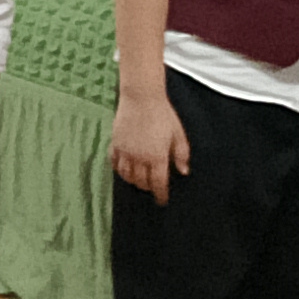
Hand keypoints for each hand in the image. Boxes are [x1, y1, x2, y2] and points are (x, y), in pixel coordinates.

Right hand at [111, 89, 189, 203]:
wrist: (141, 97)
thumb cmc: (163, 114)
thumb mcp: (178, 135)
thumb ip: (182, 155)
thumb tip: (183, 172)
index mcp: (157, 157)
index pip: (158, 183)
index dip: (160, 194)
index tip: (162, 200)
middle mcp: (139, 157)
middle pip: (141, 181)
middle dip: (147, 187)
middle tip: (152, 187)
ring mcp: (125, 151)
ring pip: (126, 175)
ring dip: (133, 180)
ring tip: (139, 180)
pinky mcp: (115, 143)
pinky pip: (114, 163)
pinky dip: (119, 169)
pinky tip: (124, 169)